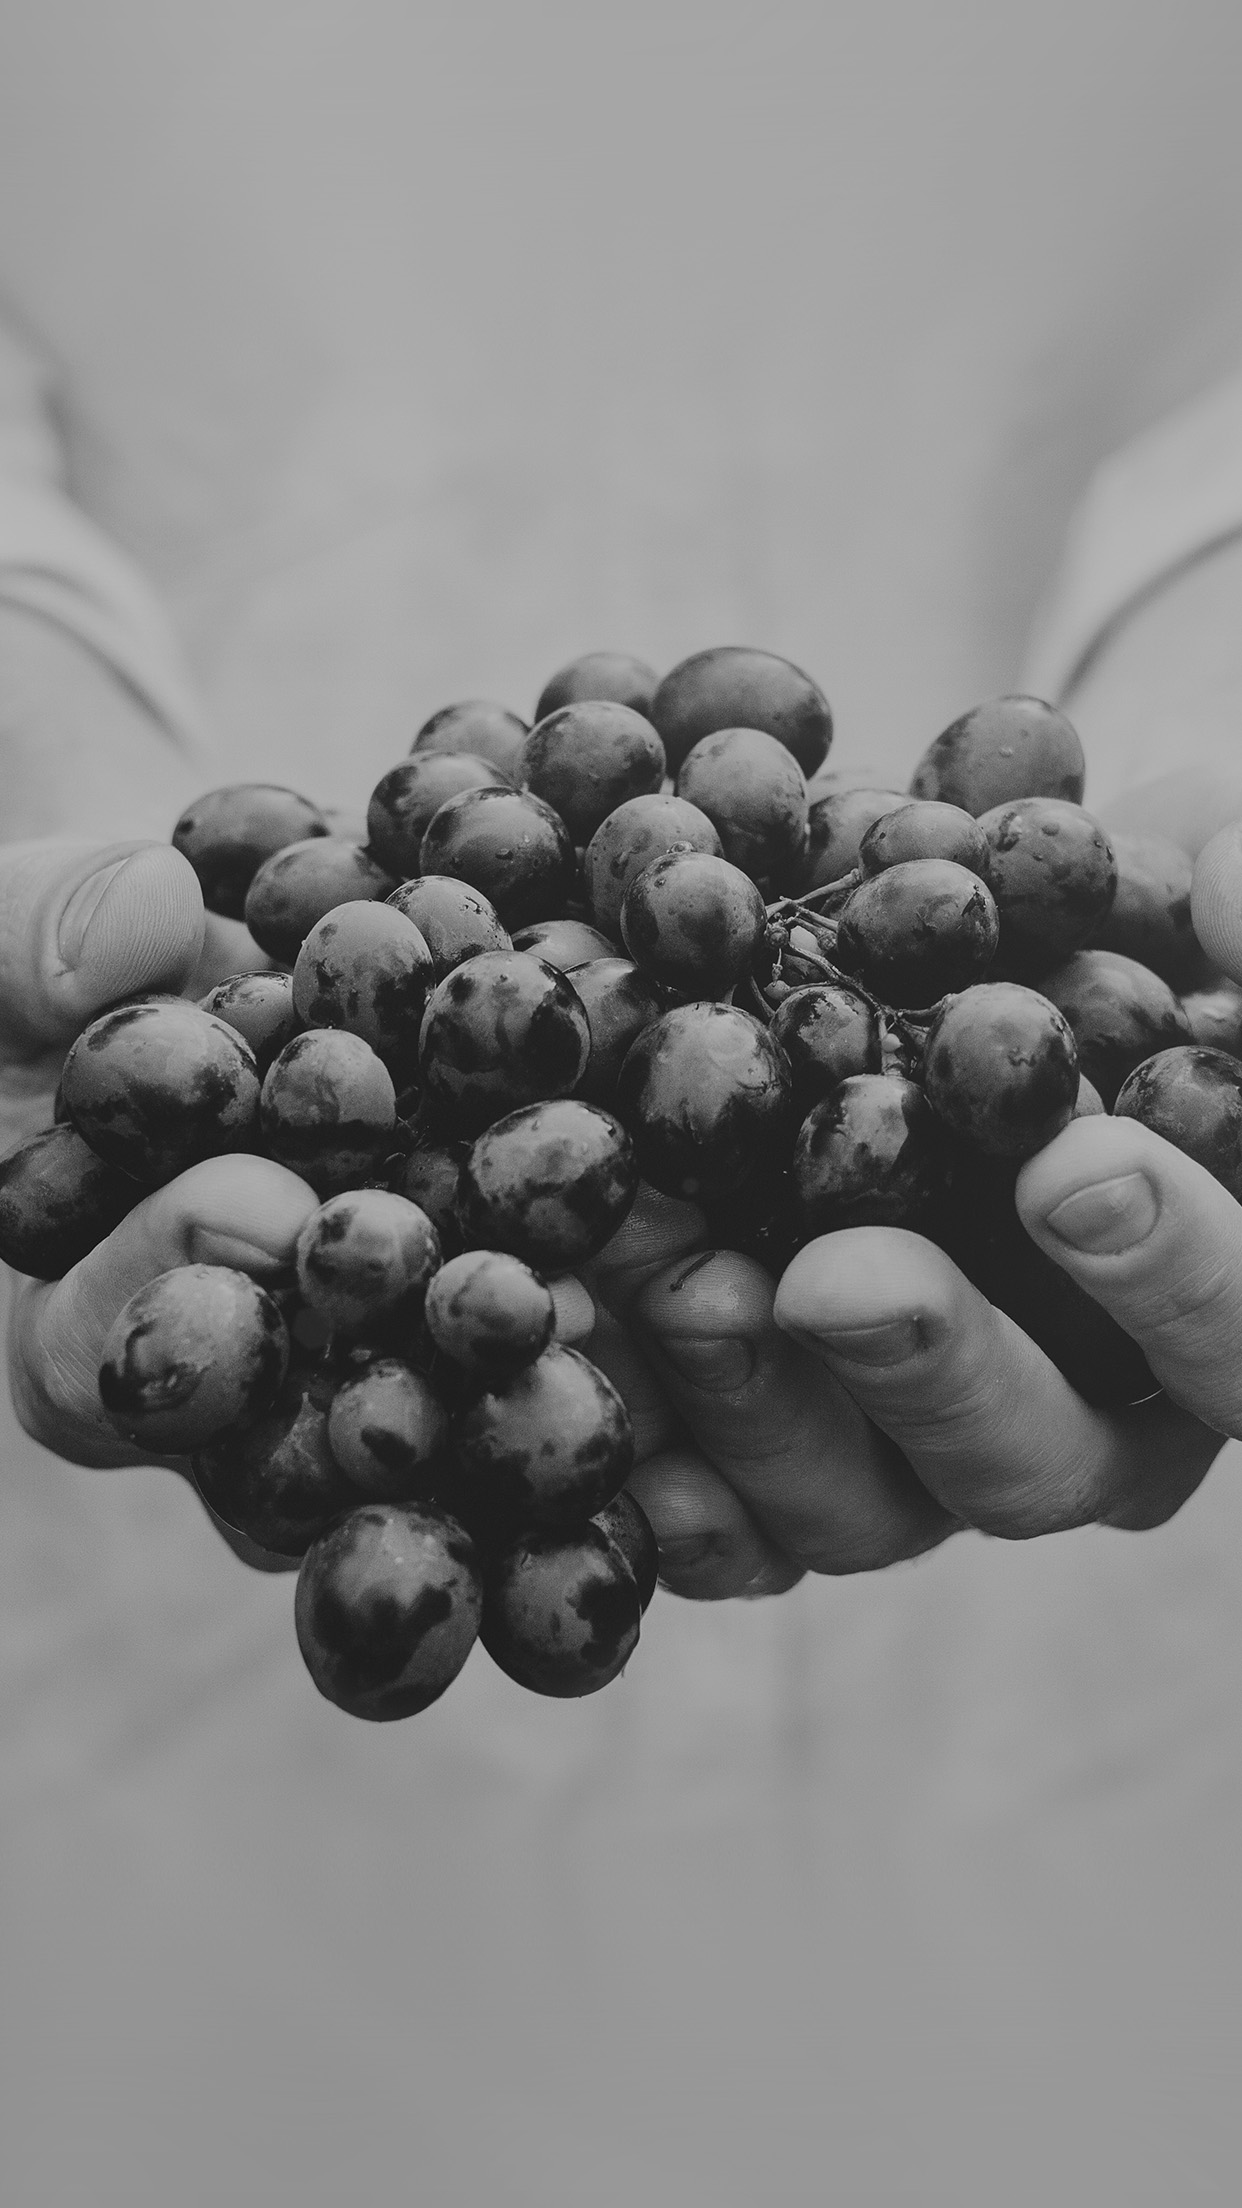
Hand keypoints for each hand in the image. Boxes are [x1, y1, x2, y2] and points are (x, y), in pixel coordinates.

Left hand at [597, 771, 1241, 1598]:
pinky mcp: (791, 1462)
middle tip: (834, 1279)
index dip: (1172, 1274)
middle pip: (1035, 1455)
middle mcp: (1087, 1417)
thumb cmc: (1131, 896)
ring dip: (759, 1406)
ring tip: (674, 1280)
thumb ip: (1241, 882)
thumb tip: (1232, 910)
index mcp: (1218, 1304)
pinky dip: (660, 1481)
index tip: (1068, 1167)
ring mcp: (926, 1456)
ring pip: (864, 1502)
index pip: (1236, 1334)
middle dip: (933, 1367)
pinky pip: (731, 1522)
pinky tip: (598, 1411)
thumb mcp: (1210, 847)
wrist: (968, 925)